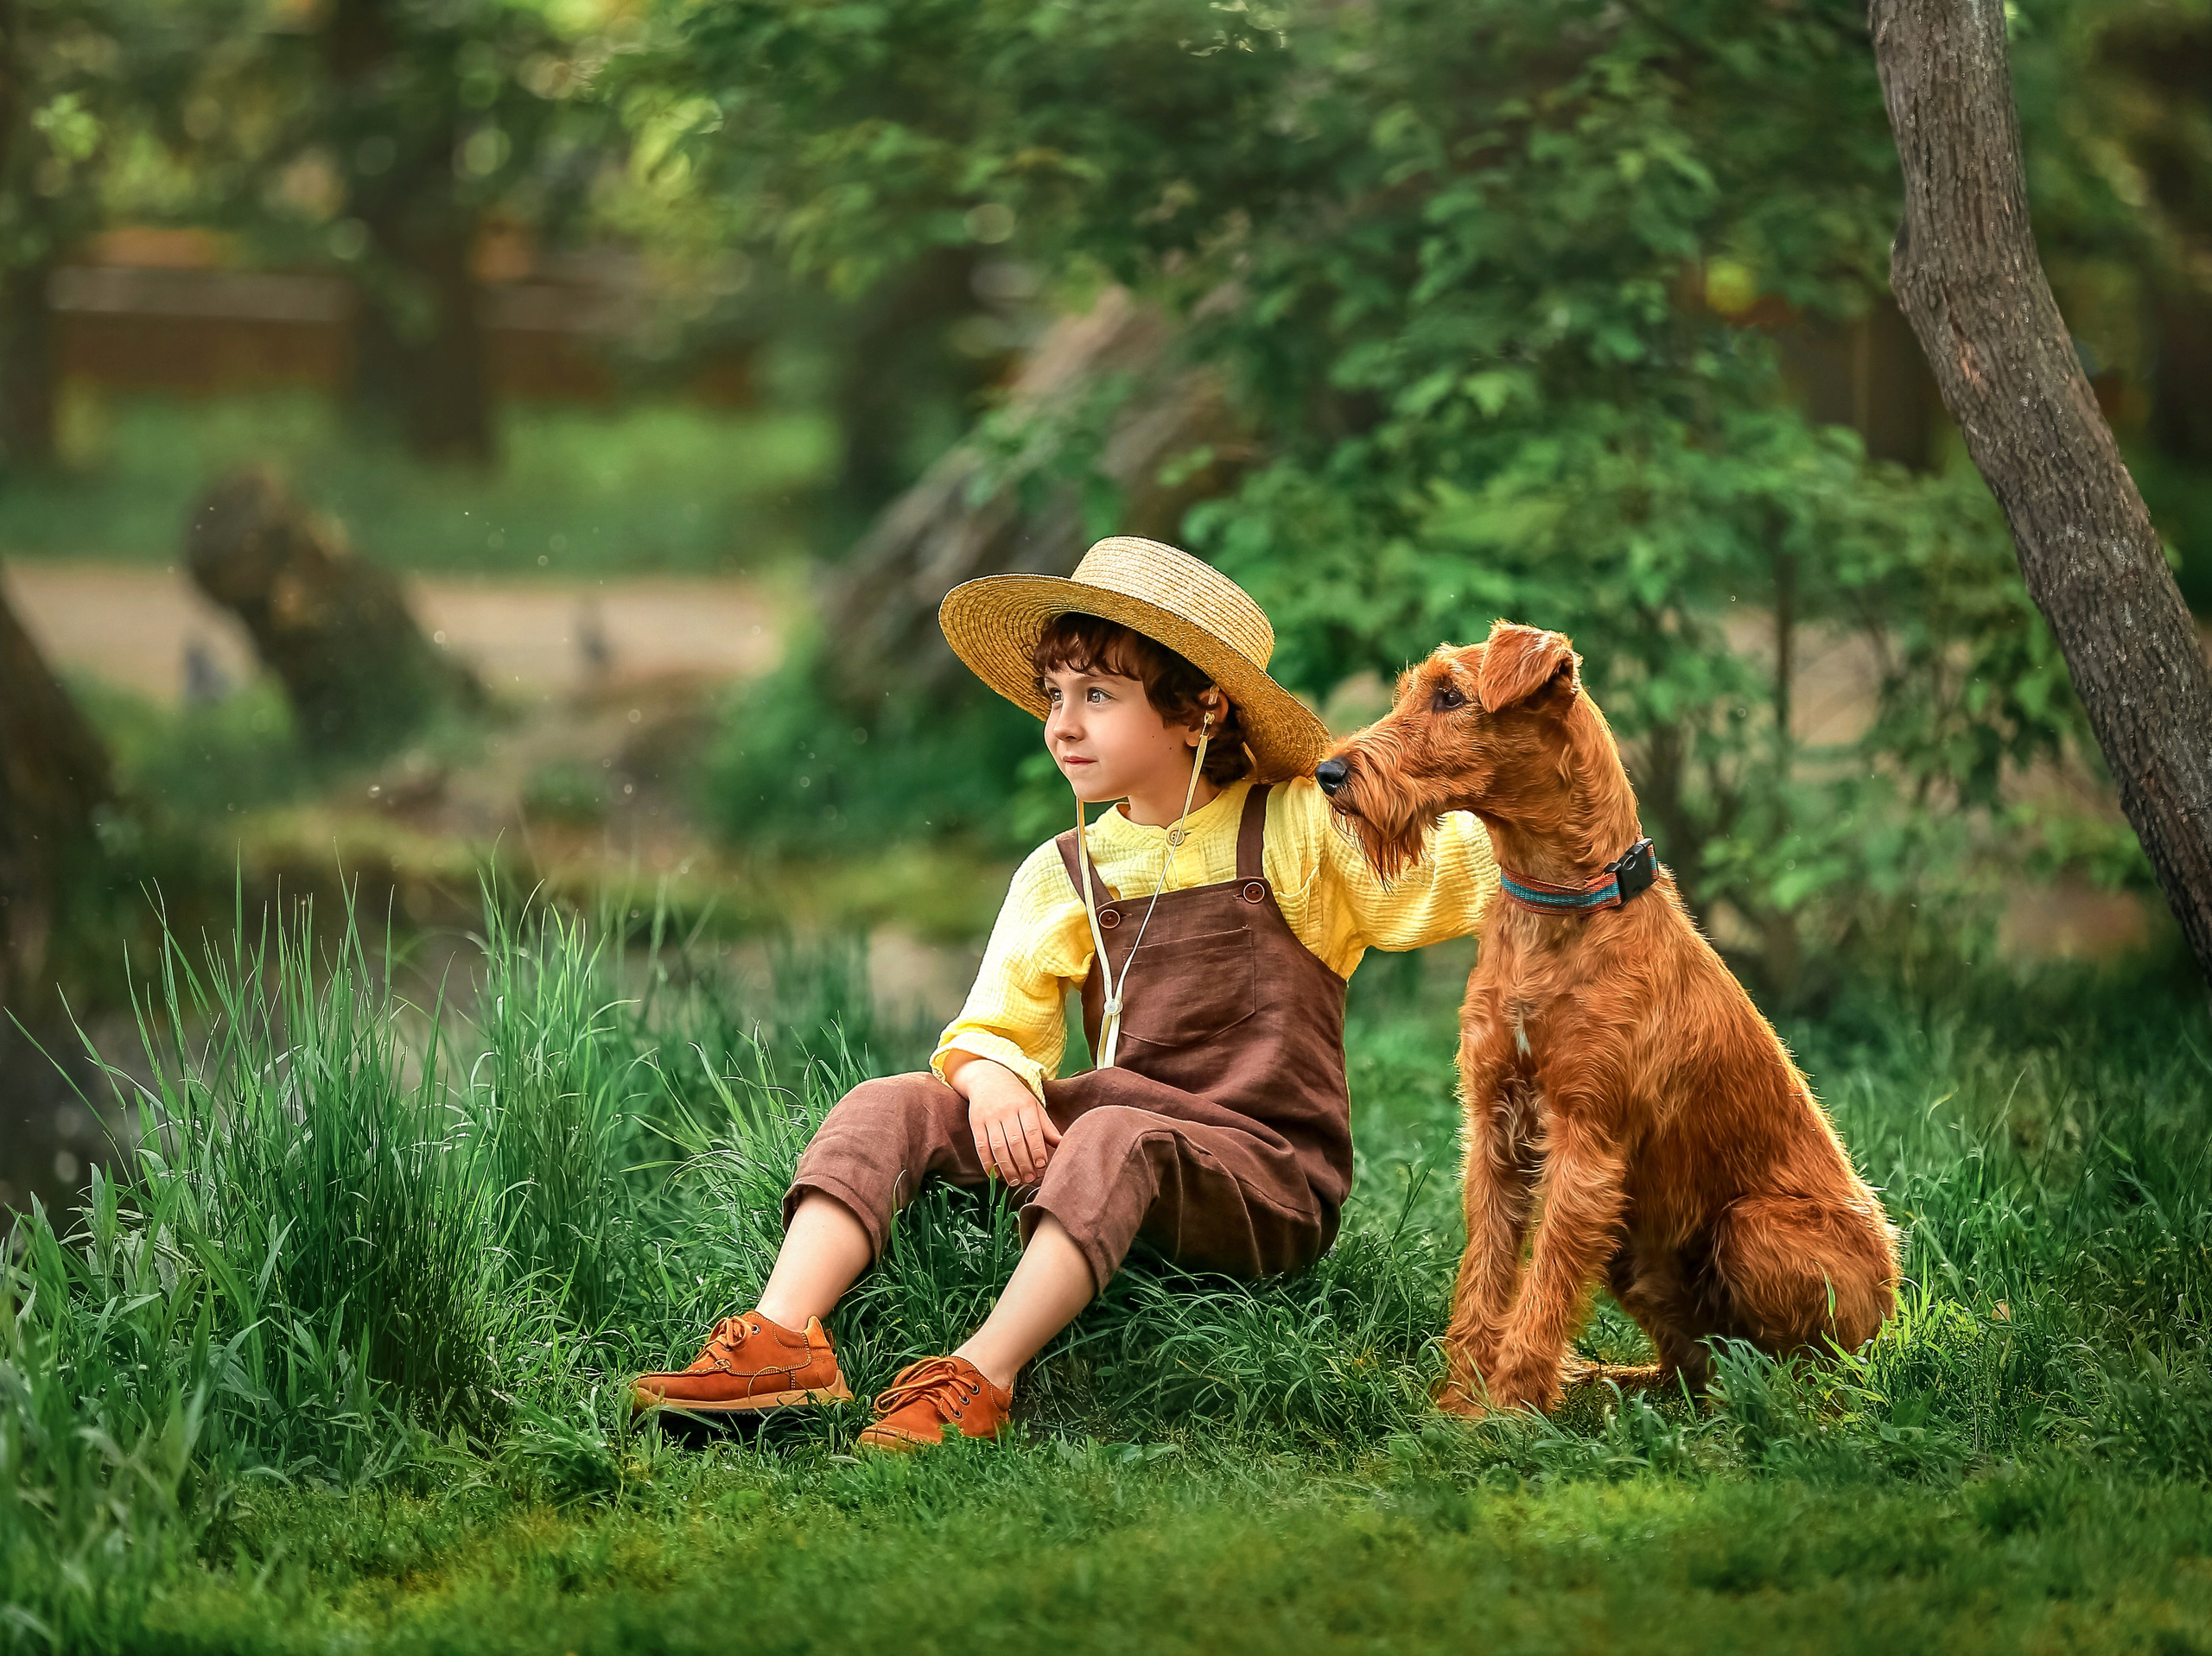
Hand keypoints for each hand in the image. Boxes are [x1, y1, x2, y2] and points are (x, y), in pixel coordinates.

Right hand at [947, 1056, 1061, 1185]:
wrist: (987, 1079)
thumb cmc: (1015, 1097)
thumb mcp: (1033, 1106)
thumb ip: (1046, 1127)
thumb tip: (1063, 1144)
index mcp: (1025, 1105)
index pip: (1032, 1131)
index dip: (1037, 1150)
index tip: (1041, 1165)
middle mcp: (1006, 1110)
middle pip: (1015, 1142)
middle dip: (1024, 1163)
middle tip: (1029, 1178)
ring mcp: (989, 1117)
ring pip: (998, 1147)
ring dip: (1007, 1167)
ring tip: (1015, 1181)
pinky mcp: (976, 1123)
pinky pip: (981, 1147)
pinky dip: (988, 1163)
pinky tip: (996, 1174)